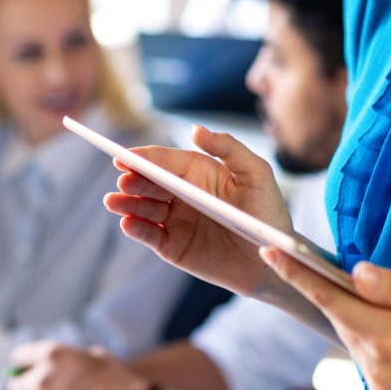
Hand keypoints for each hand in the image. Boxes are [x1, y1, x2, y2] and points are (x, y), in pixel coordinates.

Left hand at [5, 341, 151, 389]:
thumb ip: (67, 358)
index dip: (24, 363)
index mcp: (53, 354)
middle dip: (23, 386)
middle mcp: (42, 377)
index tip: (26, 369)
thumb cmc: (116, 381)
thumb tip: (51, 365)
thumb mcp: (92, 355)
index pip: (18, 356)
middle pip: (13, 384)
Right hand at [104, 125, 292, 295]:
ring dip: (127, 203)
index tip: (124, 156)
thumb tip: (195, 129)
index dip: (143, 157)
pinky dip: (136, 229)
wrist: (276, 260)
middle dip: (133, 179)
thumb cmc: (268, 212)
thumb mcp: (257, 174)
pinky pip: (150, 235)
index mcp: (197, 171)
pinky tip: (127, 224)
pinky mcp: (173, 246)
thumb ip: (229, 148)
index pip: (164, 160)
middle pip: (149, 182)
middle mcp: (181, 193)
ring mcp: (175, 220)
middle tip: (124, 180)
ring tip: (114, 201)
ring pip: (143, 208)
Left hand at [260, 251, 390, 389]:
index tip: (269, 252)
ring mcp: (382, 383)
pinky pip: (364, 351)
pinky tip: (382, 317)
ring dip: (351, 311)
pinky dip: (365, 330)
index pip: (329, 299)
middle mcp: (378, 366)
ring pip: (350, 334)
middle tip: (309, 259)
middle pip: (338, 317)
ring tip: (365, 291)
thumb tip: (354, 273)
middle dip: (326, 289)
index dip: (297, 273)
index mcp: (388, 337)